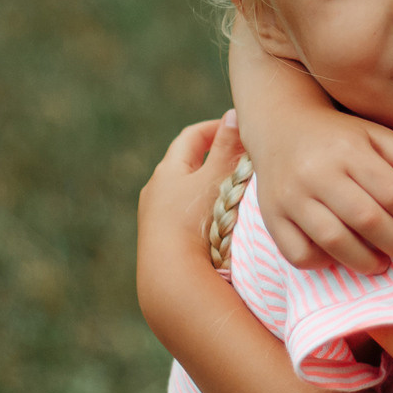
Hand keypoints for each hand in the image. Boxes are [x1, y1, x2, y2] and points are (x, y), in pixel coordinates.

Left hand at [136, 114, 245, 322]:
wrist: (170, 278)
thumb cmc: (196, 221)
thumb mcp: (218, 179)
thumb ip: (228, 147)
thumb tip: (234, 113)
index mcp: (167, 170)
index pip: (192, 137)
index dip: (216, 130)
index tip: (237, 132)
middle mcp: (155, 191)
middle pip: (185, 166)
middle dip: (211, 160)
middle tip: (237, 162)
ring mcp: (154, 220)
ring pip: (183, 195)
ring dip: (205, 191)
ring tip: (230, 197)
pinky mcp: (159, 244)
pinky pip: (182, 220)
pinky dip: (199, 215)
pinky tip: (215, 228)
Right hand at [244, 106, 392, 275]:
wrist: (280, 127)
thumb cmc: (337, 136)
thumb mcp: (375, 134)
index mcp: (348, 150)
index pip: (392, 192)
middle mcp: (317, 173)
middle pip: (367, 220)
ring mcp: (290, 198)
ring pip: (333, 241)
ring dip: (365, 261)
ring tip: (383, 263)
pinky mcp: (271, 217)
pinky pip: (299, 253)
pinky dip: (323, 262)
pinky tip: (342, 257)